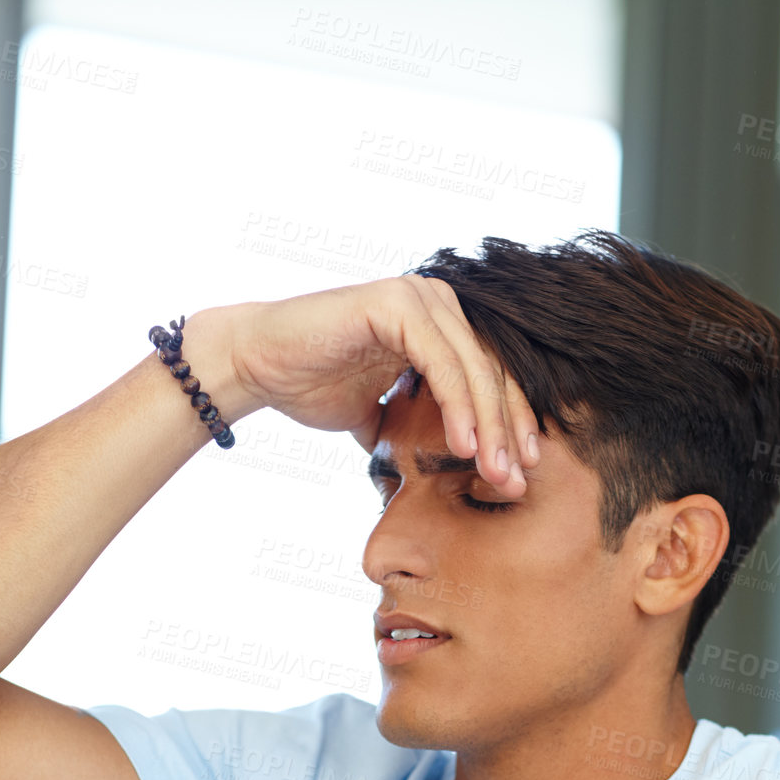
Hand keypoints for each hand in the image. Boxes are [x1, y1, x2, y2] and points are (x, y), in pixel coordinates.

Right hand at [226, 277, 540, 496]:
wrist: (256, 365)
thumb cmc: (313, 385)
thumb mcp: (384, 415)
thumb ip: (420, 428)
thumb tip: (453, 468)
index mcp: (439, 324)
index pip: (490, 377)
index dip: (511, 426)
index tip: (522, 473)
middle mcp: (436, 302)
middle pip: (491, 372)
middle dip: (509, 432)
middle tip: (519, 481)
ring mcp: (418, 297)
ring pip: (473, 368)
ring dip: (490, 426)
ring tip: (497, 473)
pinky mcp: (397, 304)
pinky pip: (442, 362)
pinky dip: (458, 405)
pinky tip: (466, 445)